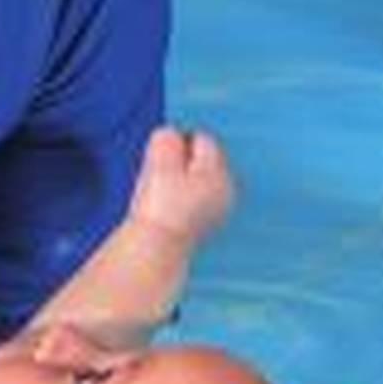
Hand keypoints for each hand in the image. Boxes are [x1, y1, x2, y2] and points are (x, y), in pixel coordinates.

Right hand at [126, 126, 232, 244]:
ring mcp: (218, 209)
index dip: (176, 143)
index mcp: (219, 172)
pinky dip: (181, 197)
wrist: (156, 246)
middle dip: (181, 161)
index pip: (201, 139)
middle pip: (203, 159)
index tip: (159, 159)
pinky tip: (165, 206)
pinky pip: (194, 198)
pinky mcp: (206, 223)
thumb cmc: (159, 204)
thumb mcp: (159, 158)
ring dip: (180, 179)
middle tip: (159, 176)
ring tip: (160, 193)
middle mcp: (226, 189)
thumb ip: (167, 137)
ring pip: (198, 179)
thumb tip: (170, 137)